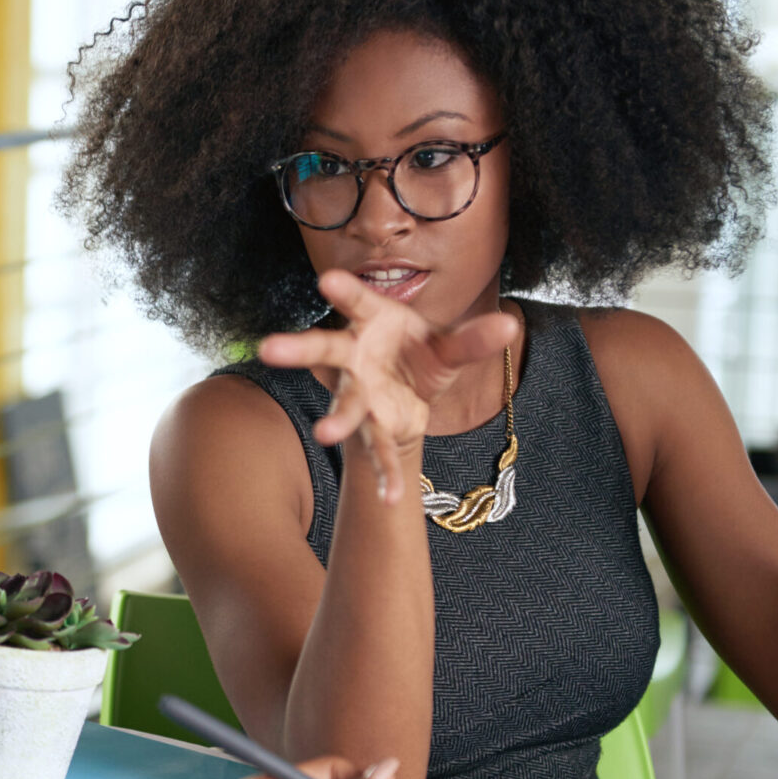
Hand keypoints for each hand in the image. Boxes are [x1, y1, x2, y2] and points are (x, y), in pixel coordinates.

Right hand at [257, 271, 519, 503]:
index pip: (357, 302)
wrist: (411, 392)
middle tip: (267, 350)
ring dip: (336, 418)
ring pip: (345, 404)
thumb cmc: (420, 353)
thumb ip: (473, 340)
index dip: (344, 291)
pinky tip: (391, 498)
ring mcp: (360, 393)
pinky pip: (378, 450)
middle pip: (325, 350)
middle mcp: (356, 357)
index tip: (325, 280)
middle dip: (298, 350)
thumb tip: (510, 327)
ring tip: (324, 434)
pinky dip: (385, 473)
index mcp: (373, 322)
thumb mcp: (448, 345)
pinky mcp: (372, 426)